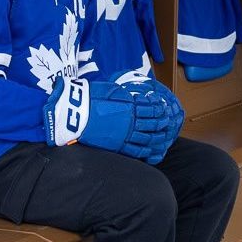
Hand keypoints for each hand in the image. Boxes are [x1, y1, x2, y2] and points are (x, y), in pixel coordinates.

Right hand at [44, 77, 182, 158]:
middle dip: (162, 123)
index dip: (159, 108)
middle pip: (153, 123)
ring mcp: (125, 134)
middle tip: (167, 123)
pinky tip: (151, 151)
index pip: (151, 107)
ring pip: (148, 138)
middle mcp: (131, 120)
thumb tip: (133, 97)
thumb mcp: (111, 89)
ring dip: (158, 138)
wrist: (74, 113)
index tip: (163, 108)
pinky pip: (137, 150)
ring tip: (163, 138)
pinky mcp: (118, 146)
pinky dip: (147, 151)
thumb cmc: (89, 97)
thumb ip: (125, 95)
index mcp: (130, 105)